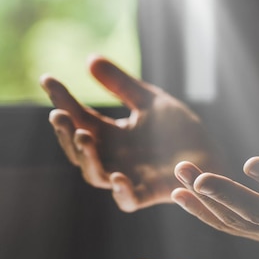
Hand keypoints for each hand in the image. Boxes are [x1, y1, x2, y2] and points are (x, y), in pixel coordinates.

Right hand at [40, 56, 221, 211]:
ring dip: (85, 157)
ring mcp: (128, 177)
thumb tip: (89, 58)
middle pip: (78, 149)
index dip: (62, 99)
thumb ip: (121, 85)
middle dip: (65, 132)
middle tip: (58, 113)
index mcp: (111, 134)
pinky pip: (128, 200)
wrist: (212, 155)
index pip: (79, 116)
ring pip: (95, 174)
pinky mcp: (149, 193)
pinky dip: (121, 192)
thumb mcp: (150, 100)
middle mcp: (113, 157)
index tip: (47, 79)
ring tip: (82, 135)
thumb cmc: (180, 130)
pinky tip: (117, 176)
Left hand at [171, 124, 258, 247]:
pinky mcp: (253, 234)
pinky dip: (199, 211)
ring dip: (202, 197)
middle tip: (199, 178)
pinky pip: (223, 225)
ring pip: (232, 219)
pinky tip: (177, 194)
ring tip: (181, 170)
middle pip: (256, 213)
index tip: (251, 163)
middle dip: (225, 196)